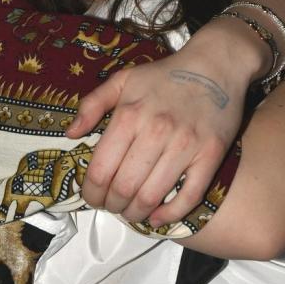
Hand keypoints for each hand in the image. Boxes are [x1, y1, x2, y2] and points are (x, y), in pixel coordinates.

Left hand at [67, 18, 264, 225]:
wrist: (214, 66)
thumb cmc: (163, 76)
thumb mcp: (122, 80)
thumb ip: (92, 105)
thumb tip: (70, 134)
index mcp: (129, 115)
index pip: (101, 169)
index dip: (91, 191)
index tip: (90, 196)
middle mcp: (155, 132)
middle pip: (124, 188)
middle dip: (111, 205)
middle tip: (109, 205)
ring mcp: (185, 146)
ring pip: (152, 197)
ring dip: (135, 213)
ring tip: (129, 211)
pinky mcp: (210, 156)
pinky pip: (189, 196)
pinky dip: (170, 215)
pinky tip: (157, 217)